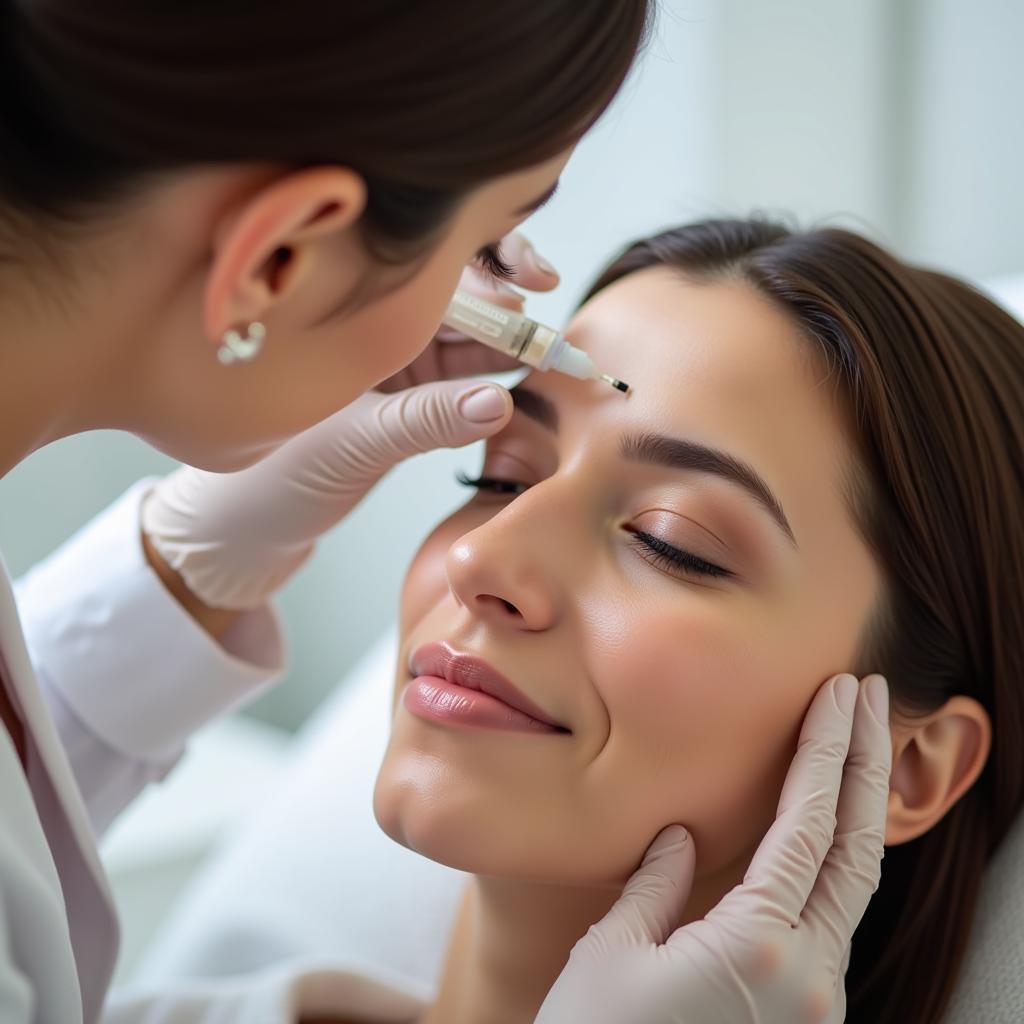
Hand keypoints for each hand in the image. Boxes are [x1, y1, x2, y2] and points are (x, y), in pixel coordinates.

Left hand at [141, 234, 556, 612]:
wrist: (242, 529)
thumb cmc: (267, 480)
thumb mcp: (349, 444)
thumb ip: (423, 420)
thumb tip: (496, 402)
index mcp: (342, 312)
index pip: (426, 270)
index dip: (485, 267)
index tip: (531, 282)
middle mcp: (369, 327)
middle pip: (454, 295)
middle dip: (508, 304)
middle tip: (551, 326)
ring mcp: (389, 361)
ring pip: (465, 336)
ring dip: (509, 343)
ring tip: (553, 355)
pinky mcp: (404, 399)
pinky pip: (461, 378)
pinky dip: (493, 378)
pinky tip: (525, 377)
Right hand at [535, 673, 891, 1023]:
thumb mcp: (613, 955)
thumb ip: (657, 886)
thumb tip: (681, 838)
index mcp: (759, 949)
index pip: (808, 824)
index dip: (827, 750)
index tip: (842, 694)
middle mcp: (807, 977)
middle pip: (858, 849)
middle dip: (868, 763)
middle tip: (873, 697)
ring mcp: (814, 1003)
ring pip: (855, 885)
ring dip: (858, 808)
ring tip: (855, 746)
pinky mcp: (803, 1017)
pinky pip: (832, 918)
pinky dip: (836, 857)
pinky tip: (824, 828)